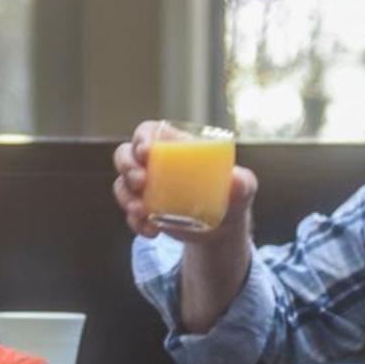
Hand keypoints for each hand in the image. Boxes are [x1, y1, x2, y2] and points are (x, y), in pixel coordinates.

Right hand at [112, 120, 256, 243]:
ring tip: (142, 212)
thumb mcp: (243, 188)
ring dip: (126, 198)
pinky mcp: (143, 209)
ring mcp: (146, 187)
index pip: (148, 132)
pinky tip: (150, 231)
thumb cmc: (232, 196)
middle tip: (140, 181)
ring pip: (122, 184)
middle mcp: (154, 163)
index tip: (146, 152)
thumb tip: (235, 180)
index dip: (141, 138)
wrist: (223, 229)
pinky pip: (129, 213)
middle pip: (125, 154)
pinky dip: (135, 223)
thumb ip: (243, 183)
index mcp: (175, 146)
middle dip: (126, 166)